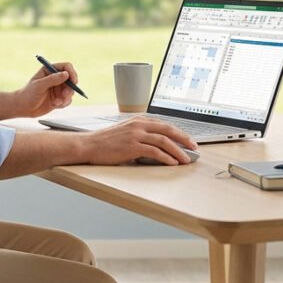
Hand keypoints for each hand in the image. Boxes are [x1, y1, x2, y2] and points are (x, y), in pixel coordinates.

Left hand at [13, 61, 79, 117]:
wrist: (23, 108)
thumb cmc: (28, 94)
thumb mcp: (39, 86)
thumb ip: (52, 79)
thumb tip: (66, 74)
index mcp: (49, 70)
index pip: (66, 67)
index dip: (72, 73)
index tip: (74, 82)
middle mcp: (55, 78)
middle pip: (71, 79)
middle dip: (70, 88)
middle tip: (64, 95)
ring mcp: (58, 88)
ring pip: (71, 91)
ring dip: (66, 97)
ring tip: (56, 102)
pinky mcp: (59, 98)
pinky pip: (68, 100)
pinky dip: (64, 103)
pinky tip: (55, 105)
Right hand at [83, 117, 197, 165]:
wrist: (88, 145)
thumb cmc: (104, 142)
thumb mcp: (124, 133)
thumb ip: (140, 136)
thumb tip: (156, 147)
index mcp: (138, 120)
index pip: (164, 124)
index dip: (179, 132)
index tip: (188, 140)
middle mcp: (139, 125)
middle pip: (168, 129)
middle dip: (184, 139)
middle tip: (194, 148)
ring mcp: (136, 135)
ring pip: (164, 140)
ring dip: (178, 151)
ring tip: (186, 159)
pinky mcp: (132, 146)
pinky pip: (155, 151)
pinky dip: (166, 157)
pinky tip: (172, 163)